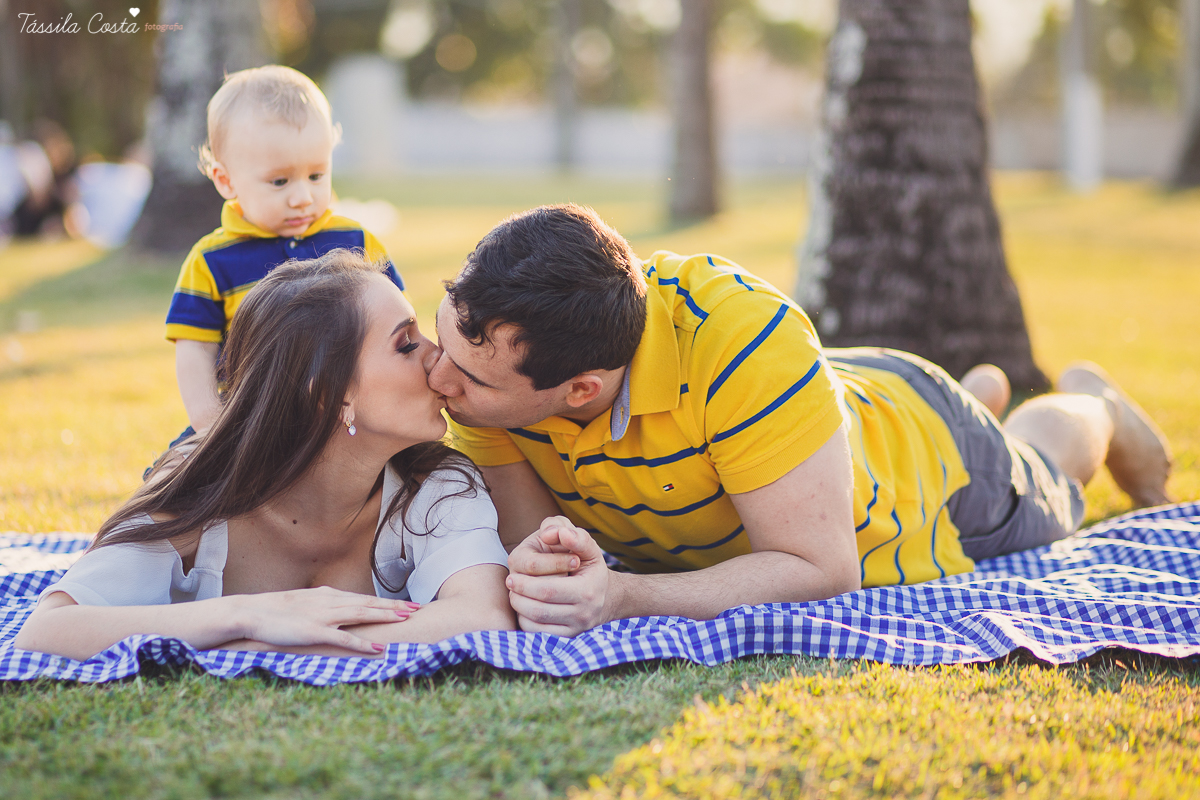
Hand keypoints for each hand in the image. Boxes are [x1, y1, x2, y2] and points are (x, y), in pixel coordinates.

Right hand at [232, 587, 419, 654]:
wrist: (250, 613)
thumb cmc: (275, 611)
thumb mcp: (304, 603)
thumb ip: (322, 606)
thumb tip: (336, 611)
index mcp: (328, 595)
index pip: (363, 598)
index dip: (386, 601)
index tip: (405, 604)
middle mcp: (330, 602)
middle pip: (369, 603)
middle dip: (394, 606)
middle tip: (417, 608)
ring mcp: (323, 616)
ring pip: (362, 615)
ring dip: (385, 616)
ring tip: (406, 619)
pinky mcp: (315, 632)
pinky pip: (344, 638)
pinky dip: (362, 643)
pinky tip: (378, 647)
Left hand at [506, 516, 614, 636]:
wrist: (606, 596)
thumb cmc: (589, 566)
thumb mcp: (588, 548)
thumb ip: (574, 536)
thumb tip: (555, 533)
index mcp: (587, 591)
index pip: (548, 590)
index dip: (525, 584)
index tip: (511, 575)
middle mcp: (583, 613)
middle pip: (539, 609)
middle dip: (519, 595)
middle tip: (509, 582)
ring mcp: (575, 628)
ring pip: (537, 623)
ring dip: (520, 608)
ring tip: (514, 593)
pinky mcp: (567, 637)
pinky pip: (538, 633)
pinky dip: (525, 620)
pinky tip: (524, 606)